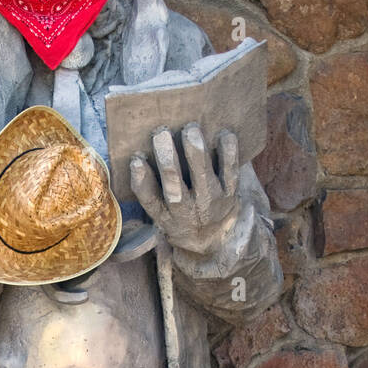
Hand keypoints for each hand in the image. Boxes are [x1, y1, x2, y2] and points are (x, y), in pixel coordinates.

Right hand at [130, 125, 240, 255]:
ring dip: (196, 154)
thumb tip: (137, 156)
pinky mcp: (230, 193)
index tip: (136, 160)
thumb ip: (148, 187)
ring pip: (203, 179)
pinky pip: (231, 173)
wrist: (213, 236)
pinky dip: (229, 154)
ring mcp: (209, 203)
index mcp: (165, 215)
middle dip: (168, 164)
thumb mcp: (161, 210)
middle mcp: (187, 212)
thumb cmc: (179, 213)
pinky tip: (224, 135)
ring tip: (190, 130)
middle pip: (175, 191)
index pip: (150, 201)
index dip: (142, 182)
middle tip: (161, 135)